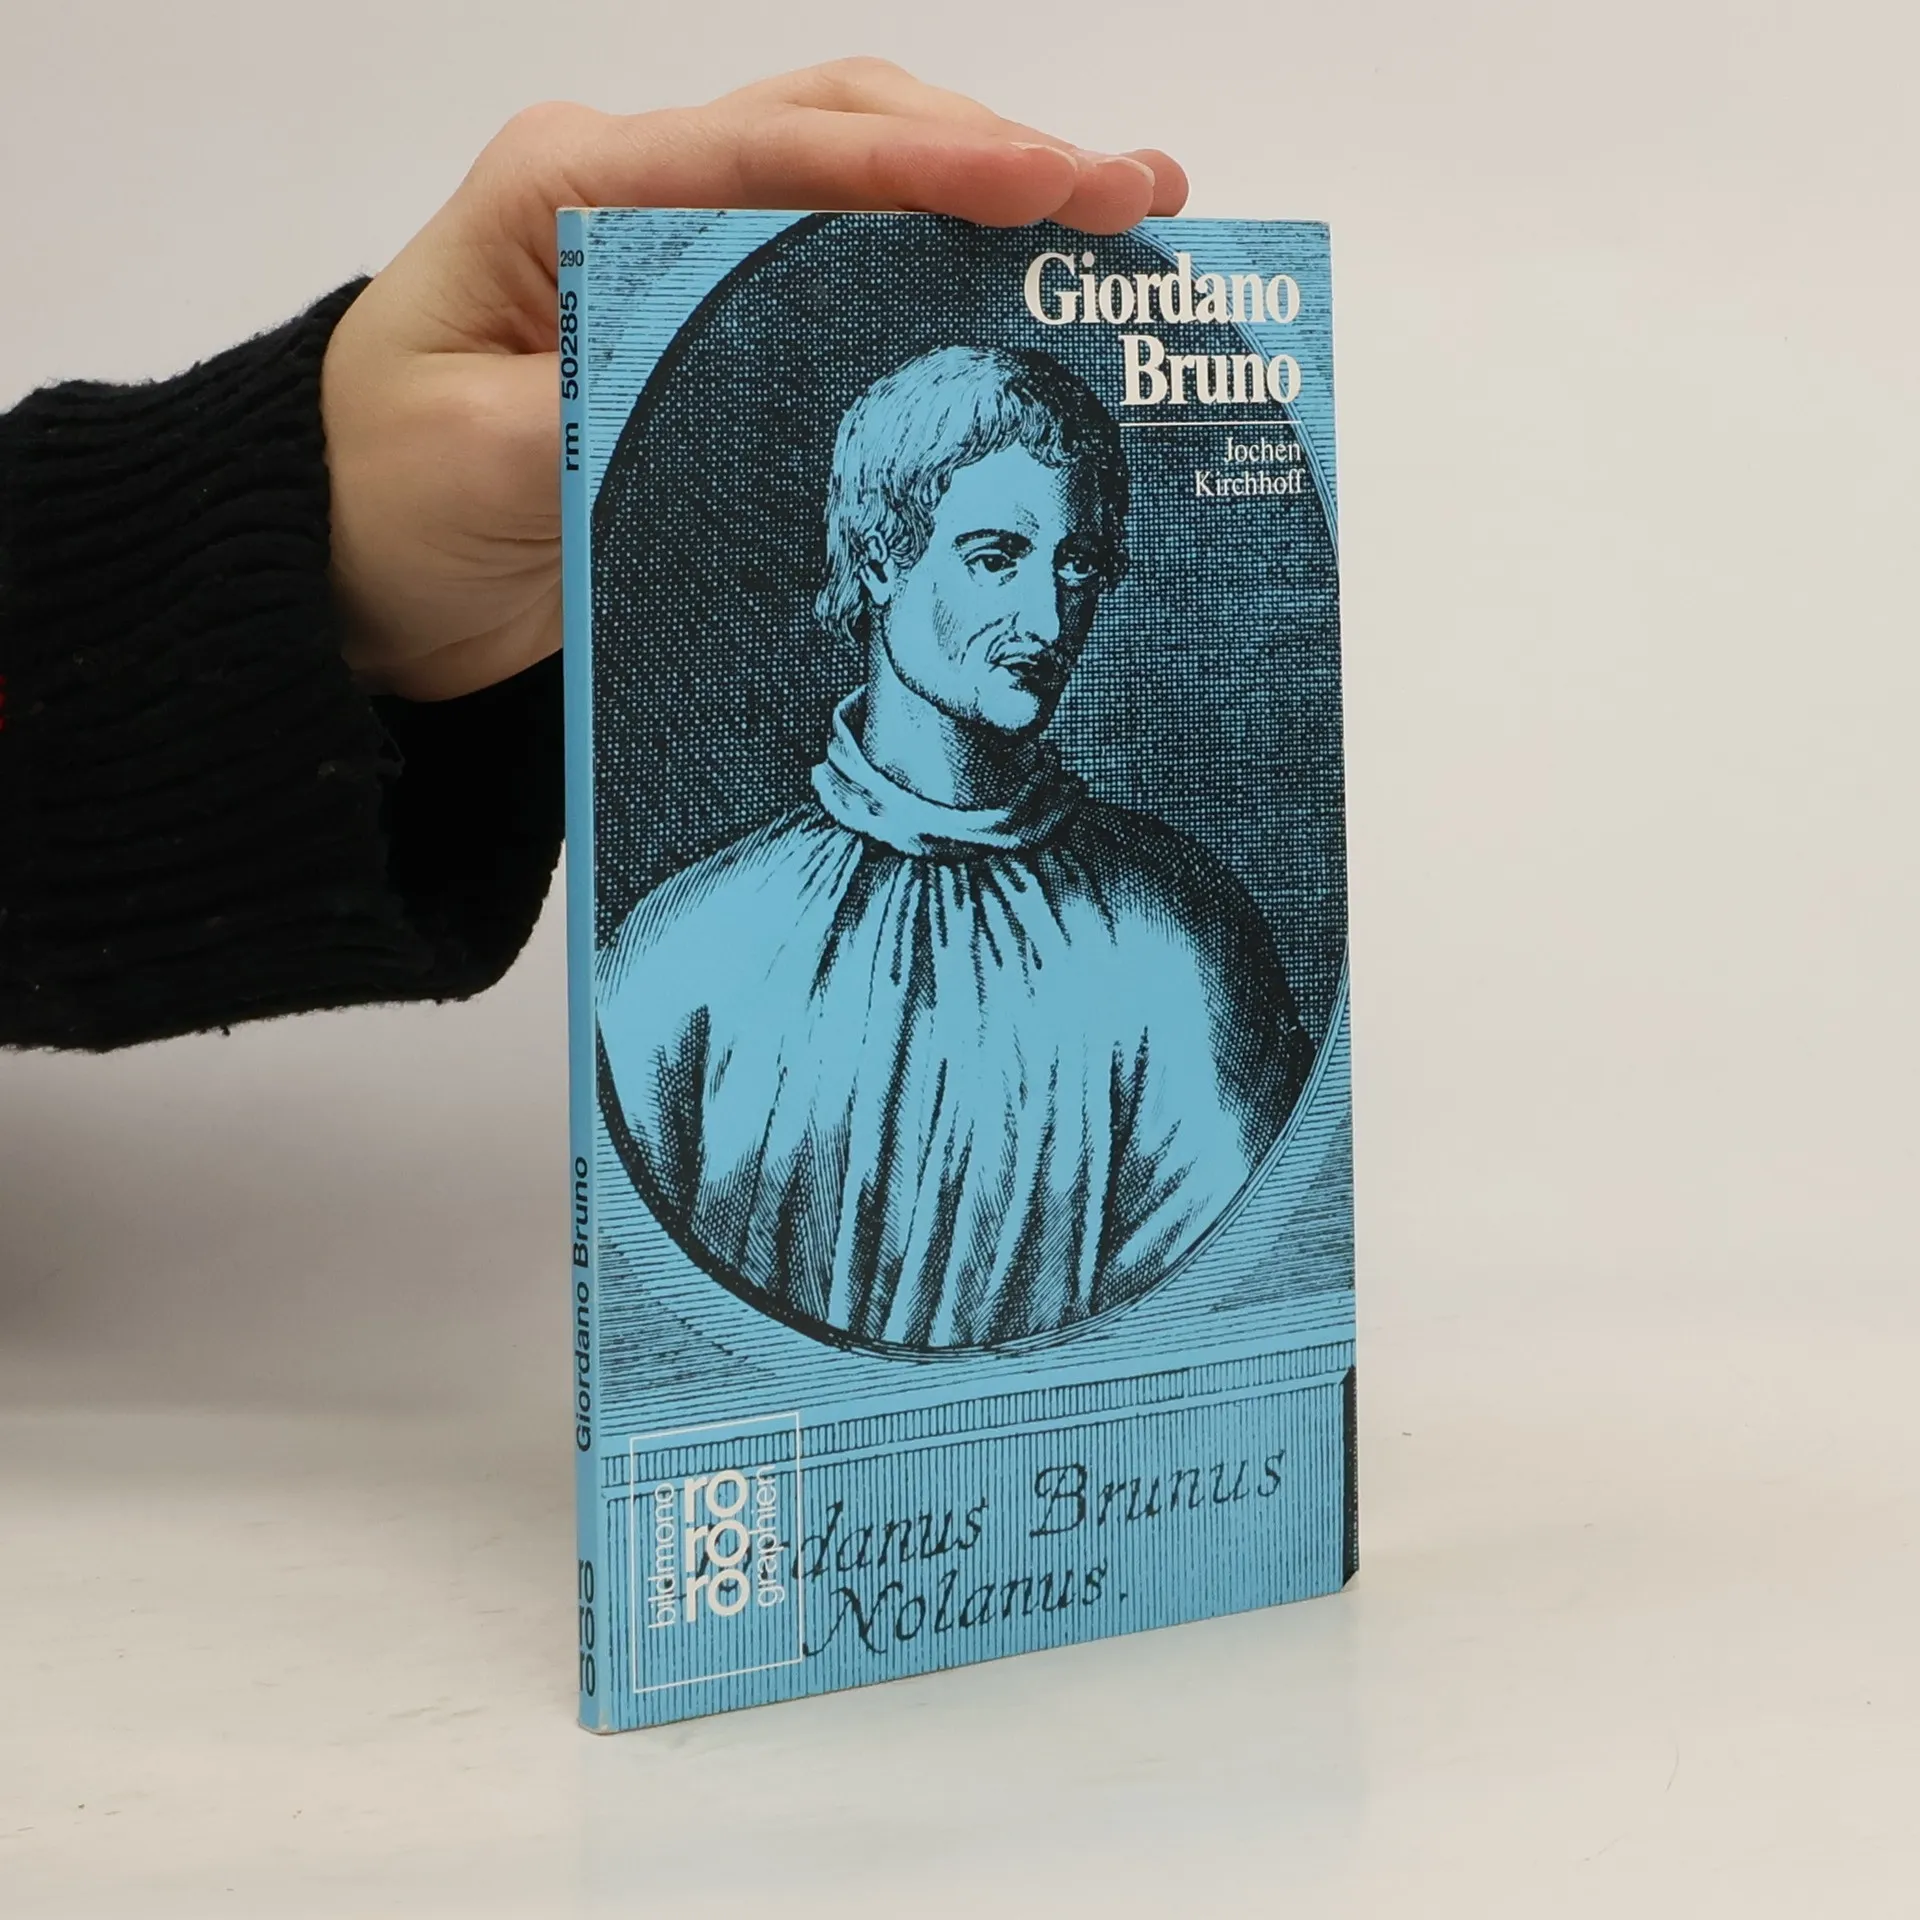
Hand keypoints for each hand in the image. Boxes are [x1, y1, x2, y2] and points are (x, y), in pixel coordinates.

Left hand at [320, 58, 1187, 702]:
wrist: (349, 567)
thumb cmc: (384, 501)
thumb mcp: (484, 459)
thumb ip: (614, 401)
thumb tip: (746, 377)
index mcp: (570, 185)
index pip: (778, 150)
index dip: (927, 162)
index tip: (1054, 184)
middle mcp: (632, 189)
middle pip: (841, 131)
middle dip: (995, 154)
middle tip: (1136, 195)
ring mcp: (671, 250)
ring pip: (854, 181)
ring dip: (985, 193)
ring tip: (1119, 219)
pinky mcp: (700, 324)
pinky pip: (836, 270)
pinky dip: (933, 266)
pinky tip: (1015, 284)